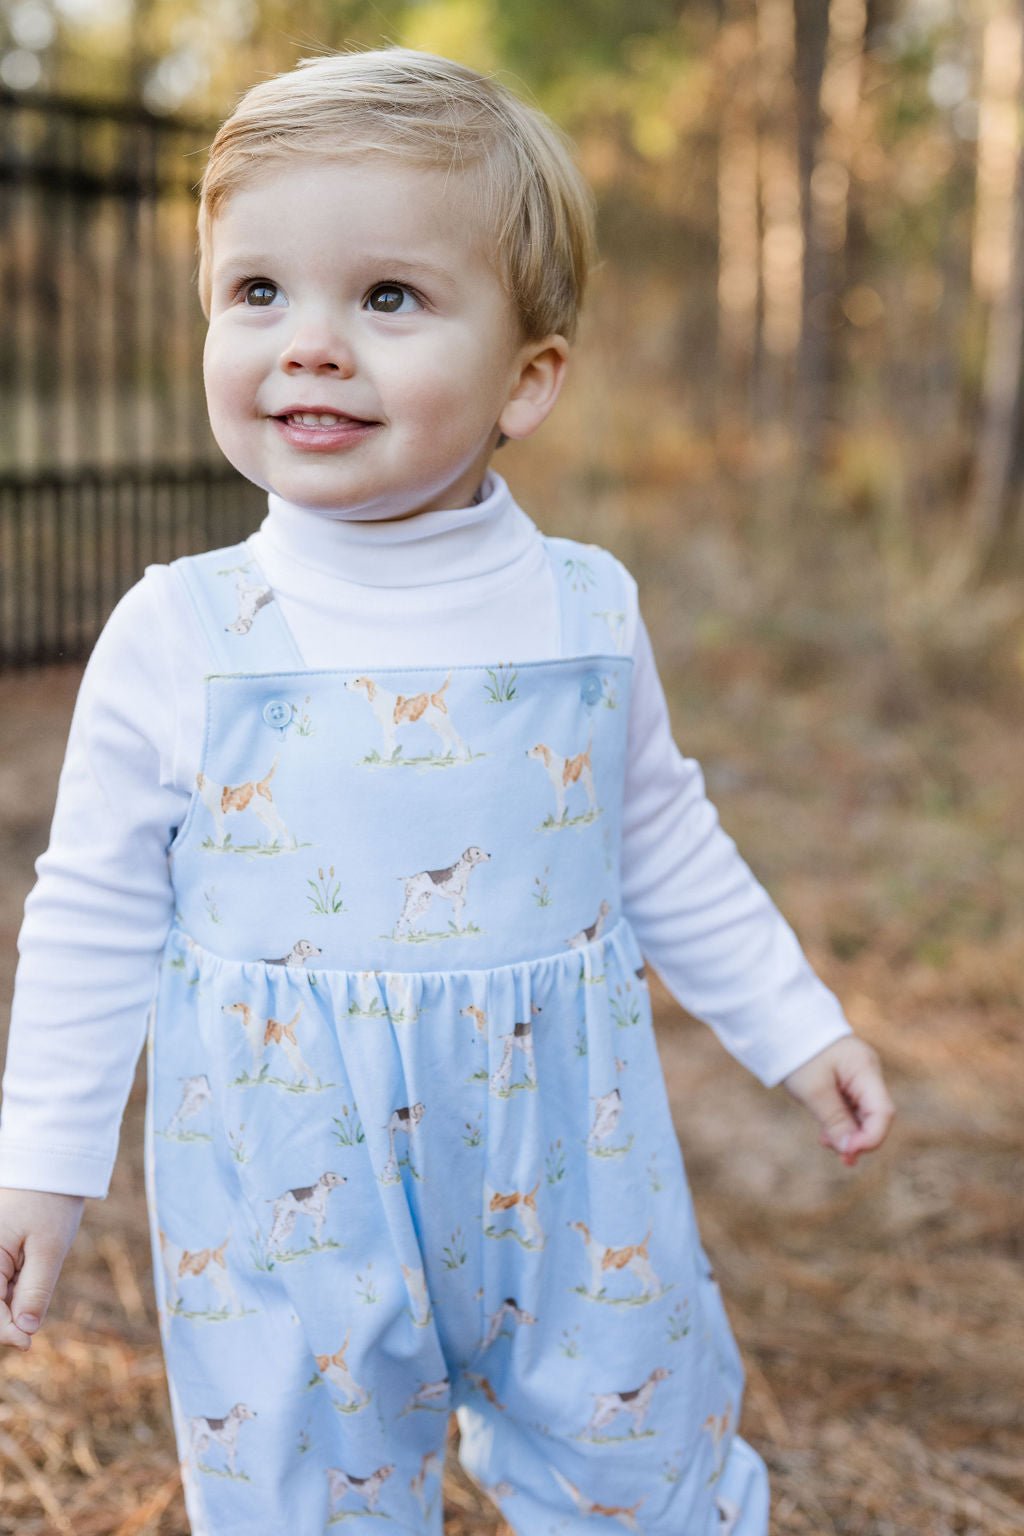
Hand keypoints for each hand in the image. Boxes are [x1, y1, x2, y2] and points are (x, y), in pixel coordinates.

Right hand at [0, 1187, 84, 1348]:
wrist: (48, 1165)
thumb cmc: (50, 1202)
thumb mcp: (50, 1248)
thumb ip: (35, 1290)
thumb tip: (25, 1330)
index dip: (6, 1332)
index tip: (28, 1343)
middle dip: (6, 1317)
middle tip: (31, 1322)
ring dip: (10, 1300)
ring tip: (33, 1269)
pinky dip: (10, 1286)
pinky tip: (27, 1269)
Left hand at [783, 1035, 893, 1165]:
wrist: (783, 1024)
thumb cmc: (799, 1054)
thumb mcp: (814, 1090)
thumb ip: (835, 1120)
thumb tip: (850, 1150)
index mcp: (865, 1069)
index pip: (883, 1111)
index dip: (871, 1138)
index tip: (848, 1153)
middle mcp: (867, 1072)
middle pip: (875, 1115)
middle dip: (859, 1138)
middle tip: (840, 1158)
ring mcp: (858, 1076)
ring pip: (862, 1114)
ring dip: (847, 1132)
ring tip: (824, 1142)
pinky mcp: (846, 1079)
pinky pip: (851, 1106)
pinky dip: (840, 1121)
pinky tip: (825, 1134)